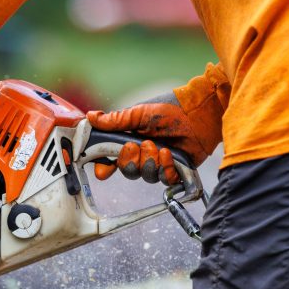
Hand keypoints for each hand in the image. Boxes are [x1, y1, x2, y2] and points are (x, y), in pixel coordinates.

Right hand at [87, 88, 222, 184]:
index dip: (105, 167)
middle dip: (131, 161)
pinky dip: (166, 167)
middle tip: (138, 145)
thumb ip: (115, 120)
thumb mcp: (138, 114)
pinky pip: (164, 178)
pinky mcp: (175, 169)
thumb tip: (91, 117)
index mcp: (130, 141)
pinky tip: (169, 153)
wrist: (197, 113)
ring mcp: (158, 163)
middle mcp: (142, 154)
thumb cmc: (169, 110)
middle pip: (127, 171)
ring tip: (159, 147)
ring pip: (146, 175)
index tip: (104, 169)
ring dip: (150, 162)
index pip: (111, 160)